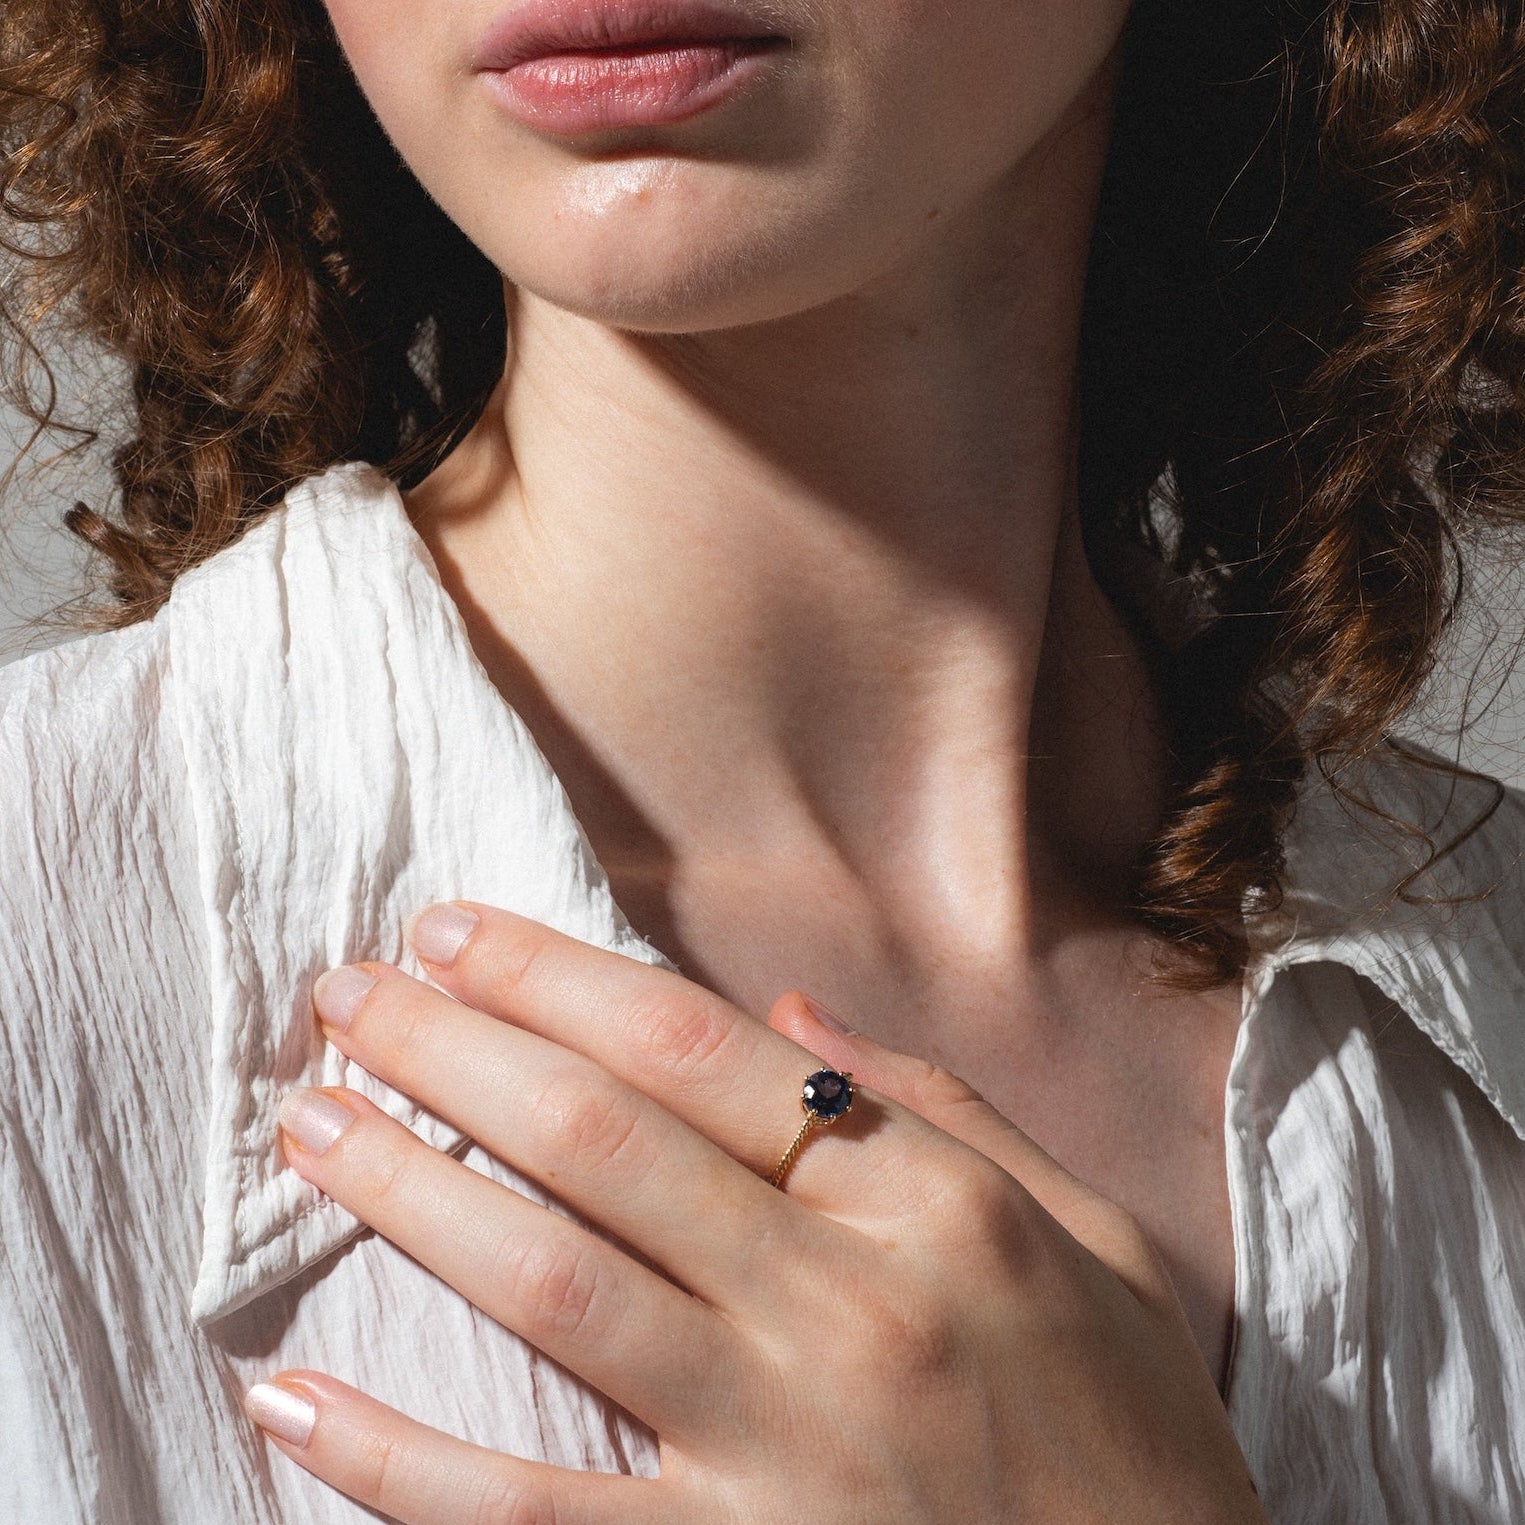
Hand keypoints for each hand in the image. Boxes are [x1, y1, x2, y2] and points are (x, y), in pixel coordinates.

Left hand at [247, 901, 1265, 1523]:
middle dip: (454, 1049)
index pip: (702, 1052)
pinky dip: (402, 1458)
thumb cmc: (1130, 1436)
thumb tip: (785, 1010)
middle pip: (604, 1141)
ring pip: (553, 1287)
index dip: (558, 979)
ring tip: (310, 1126)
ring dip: (411, 1194)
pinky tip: (295, 1397)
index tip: (452, 933)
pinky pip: (532, 1518)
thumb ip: (942, 1108)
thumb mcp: (1090, 1237)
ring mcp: (786, 1451)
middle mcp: (851, 1305)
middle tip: (346, 994)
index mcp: (935, 1201)